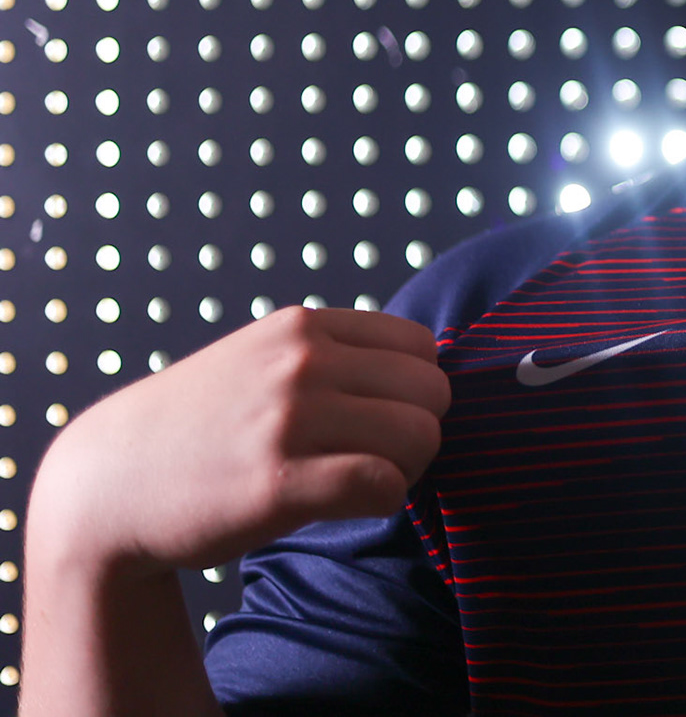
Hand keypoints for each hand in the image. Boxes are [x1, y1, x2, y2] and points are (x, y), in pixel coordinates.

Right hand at [31, 306, 450, 578]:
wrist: (107, 487)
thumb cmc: (201, 428)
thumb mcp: (260, 361)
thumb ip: (331, 355)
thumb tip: (429, 365)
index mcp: (302, 327)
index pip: (421, 347)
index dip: (413, 391)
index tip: (378, 421)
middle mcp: (300, 362)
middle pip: (433, 392)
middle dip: (417, 431)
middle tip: (375, 458)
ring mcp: (288, 419)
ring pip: (420, 437)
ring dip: (405, 469)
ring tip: (360, 481)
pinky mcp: (278, 483)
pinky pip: (385, 486)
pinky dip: (383, 501)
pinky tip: (349, 505)